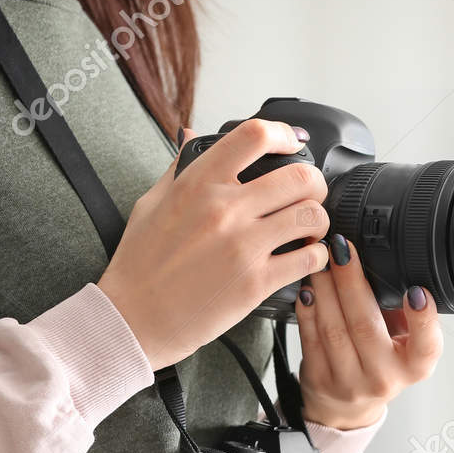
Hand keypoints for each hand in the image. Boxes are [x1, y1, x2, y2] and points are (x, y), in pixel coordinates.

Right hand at [97, 119, 331, 368]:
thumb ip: (180, 167)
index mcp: (198, 183)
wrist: (135, 319)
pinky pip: (309, 259)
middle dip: (314, 181)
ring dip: (318, 219)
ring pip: (311, 216)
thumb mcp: (152, 203)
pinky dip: (317, 255)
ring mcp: (243, 246)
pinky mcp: (256, 283)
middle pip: (299, 176)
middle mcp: (224, 209)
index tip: (292, 142)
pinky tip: (307, 257)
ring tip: (309, 228)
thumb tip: (191, 135)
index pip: (254, 136)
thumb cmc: (140, 265)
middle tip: (310, 193)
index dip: (284, 133)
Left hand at [294, 234, 443, 429]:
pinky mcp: (318, 379)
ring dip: (325, 288)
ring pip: (333, 329)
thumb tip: (390, 264)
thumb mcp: (402, 344)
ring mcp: (348, 382)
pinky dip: (308, 307)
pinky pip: (310, 337)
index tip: (417, 292)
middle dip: (352, 282)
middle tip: (343, 249)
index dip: (423, 320)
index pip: (426, 348)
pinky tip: (308, 287)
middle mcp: (382, 378)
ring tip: (321, 260)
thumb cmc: (379, 365)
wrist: (347, 408)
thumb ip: (402, 313)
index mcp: (412, 367)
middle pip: (365, 326)